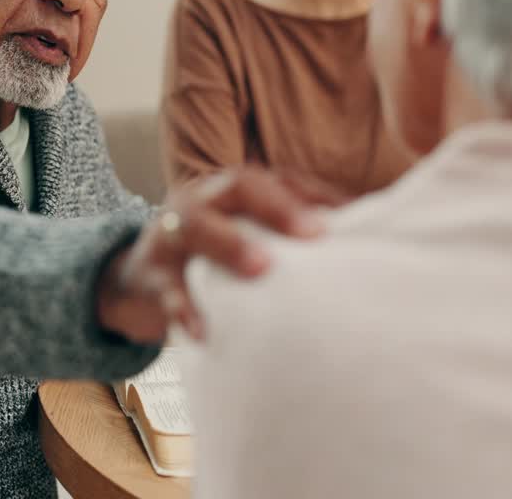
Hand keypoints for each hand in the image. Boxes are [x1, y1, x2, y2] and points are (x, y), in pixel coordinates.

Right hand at [95, 166, 345, 343]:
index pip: (278, 179)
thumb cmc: (216, 258)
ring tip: (262, 268)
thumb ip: (293, 234)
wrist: (141, 280)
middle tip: (315, 234)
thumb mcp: (249, 236)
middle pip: (239, 186)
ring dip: (230, 244)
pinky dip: (184, 307)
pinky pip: (166, 287)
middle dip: (277, 206)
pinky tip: (202, 331)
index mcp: (234, 189)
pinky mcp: (151, 271)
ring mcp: (172, 231)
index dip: (313, 196)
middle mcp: (203, 198)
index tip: (351, 221)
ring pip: (196, 225)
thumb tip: (369, 236)